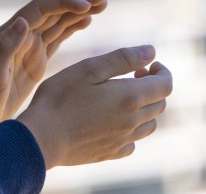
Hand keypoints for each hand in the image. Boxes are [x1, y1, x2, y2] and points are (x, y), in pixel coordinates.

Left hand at [0, 0, 106, 146]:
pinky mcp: (36, 60)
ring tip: (101, 5)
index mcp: (12, 34)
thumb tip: (22, 21)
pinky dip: (72, 27)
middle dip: (78, 1)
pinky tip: (86, 22)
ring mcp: (31, 47)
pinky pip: (58, 38)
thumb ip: (4, 48)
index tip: (87, 6)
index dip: (64, 3)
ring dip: (79, 11)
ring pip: (59, 22)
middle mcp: (22, 36)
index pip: (41, 9)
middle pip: (54, 10)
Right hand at [17, 45, 172, 168]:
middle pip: (159, 104)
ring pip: (149, 124)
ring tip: (124, 98)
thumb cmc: (61, 98)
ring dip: (145, 108)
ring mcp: (122, 140)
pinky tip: (114, 122)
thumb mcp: (90, 69)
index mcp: (130, 97)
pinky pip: (132, 142)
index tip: (148, 65)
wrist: (41, 138)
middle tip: (134, 76)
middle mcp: (132, 121)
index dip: (162, 71)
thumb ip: (123, 58)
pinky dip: (131, 129)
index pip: (165, 85)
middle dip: (153, 86)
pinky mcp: (110, 154)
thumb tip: (151, 51)